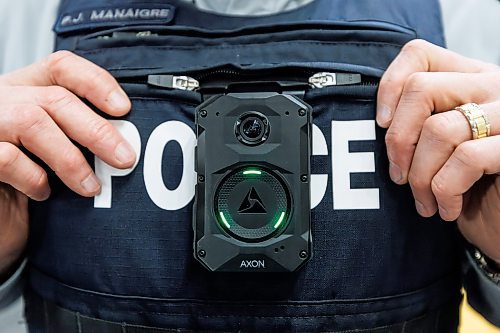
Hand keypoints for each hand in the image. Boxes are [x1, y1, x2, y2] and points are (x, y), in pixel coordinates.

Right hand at [0, 51, 135, 274]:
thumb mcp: (54, 151)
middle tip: (124, 158)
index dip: (95, 82)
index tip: (123, 108)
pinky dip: (33, 178)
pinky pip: (8, 158)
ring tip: (91, 186)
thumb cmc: (24, 183)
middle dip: (97, 130)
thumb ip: (77, 135)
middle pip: (55, 98)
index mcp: (24, 91)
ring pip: (32, 122)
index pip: (60, 68)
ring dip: (71, 159)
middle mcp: (2, 101)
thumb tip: (124, 140)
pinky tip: (42, 192)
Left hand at [376, 39, 499, 262]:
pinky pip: (466, 158)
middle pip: (420, 89)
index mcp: (469, 80)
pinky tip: (447, 208)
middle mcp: (492, 87)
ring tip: (424, 200)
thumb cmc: (470, 188)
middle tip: (398, 175)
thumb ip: (419, 124)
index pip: (419, 54)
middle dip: (398, 140)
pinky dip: (445, 190)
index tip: (381, 123)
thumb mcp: (440, 148)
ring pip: (438, 129)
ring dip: (419, 176)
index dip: (390, 86)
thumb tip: (380, 122)